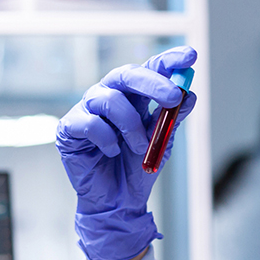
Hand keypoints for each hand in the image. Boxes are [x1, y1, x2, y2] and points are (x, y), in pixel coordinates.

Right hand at [56, 46, 196, 259]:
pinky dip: (107, 139)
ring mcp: (87, 110)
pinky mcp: (70, 128)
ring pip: (109, 99)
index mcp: (133, 97)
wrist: (118, 203)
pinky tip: (111, 153)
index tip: (190, 56)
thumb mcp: (162, 143)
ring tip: (140, 148)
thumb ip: (172, 118)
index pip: (150, 69)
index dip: (169, 60)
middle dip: (153, 83)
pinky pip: (90, 123)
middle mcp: (109, 96)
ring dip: (132, 125)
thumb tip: (189, 95)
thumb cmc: (136, 169)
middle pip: (127, 74)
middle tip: (174, 96)